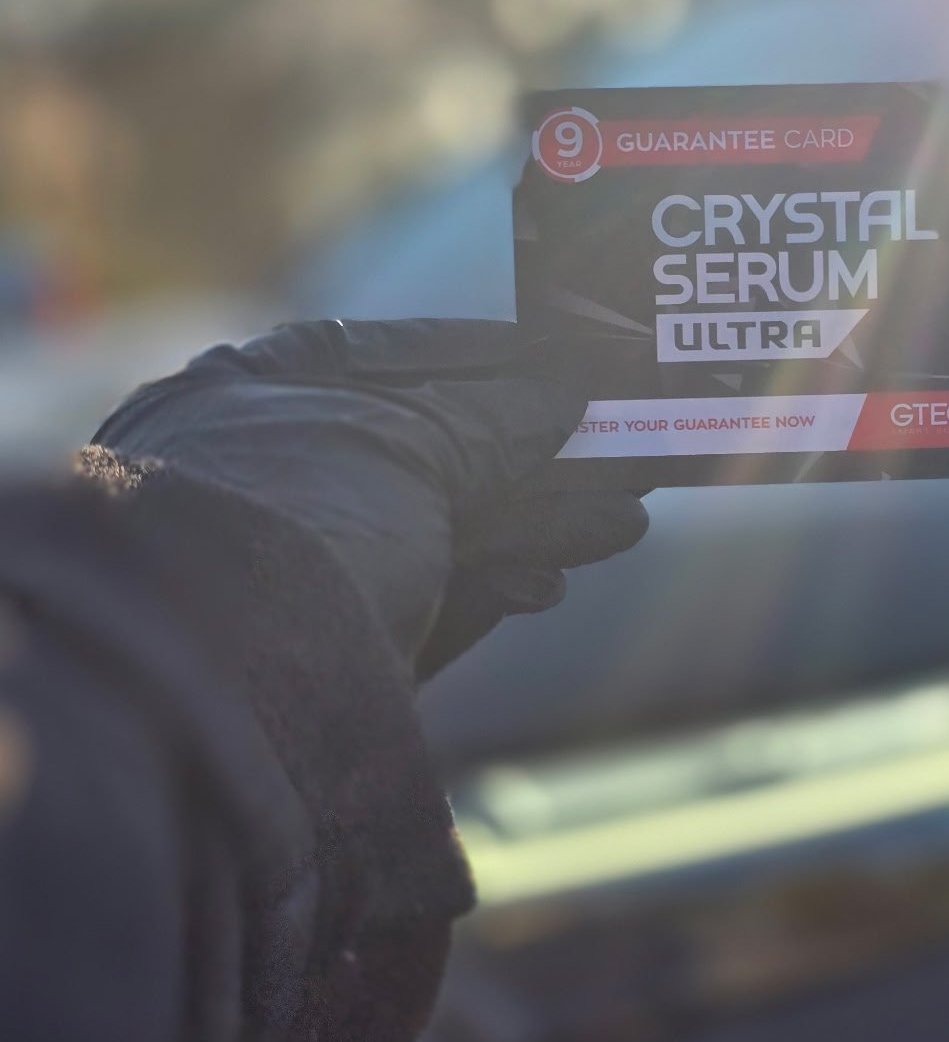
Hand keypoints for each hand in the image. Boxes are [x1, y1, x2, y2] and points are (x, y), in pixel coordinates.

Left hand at [94, 318, 646, 676]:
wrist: (225, 686)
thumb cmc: (293, 520)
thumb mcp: (403, 443)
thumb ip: (492, 418)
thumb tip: (562, 396)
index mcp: (245, 397)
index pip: (380, 358)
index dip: (483, 356)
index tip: (568, 358)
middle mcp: (265, 476)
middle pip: (430, 452)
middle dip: (537, 449)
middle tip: (630, 444)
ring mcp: (295, 570)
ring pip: (443, 533)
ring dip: (540, 522)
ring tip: (629, 518)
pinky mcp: (330, 655)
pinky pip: (429, 609)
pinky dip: (496, 592)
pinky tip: (553, 585)